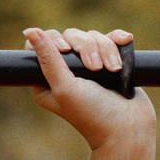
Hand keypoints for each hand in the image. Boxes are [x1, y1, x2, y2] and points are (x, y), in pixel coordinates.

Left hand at [26, 26, 154, 159]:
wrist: (129, 129)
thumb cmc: (92, 114)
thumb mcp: (64, 87)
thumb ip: (48, 59)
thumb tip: (30, 30)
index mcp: (47, 80)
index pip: (42, 44)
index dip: (54, 41)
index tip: (65, 51)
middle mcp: (66, 72)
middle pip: (71, 36)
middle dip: (86, 47)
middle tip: (95, 68)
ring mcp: (89, 66)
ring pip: (93, 36)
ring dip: (105, 49)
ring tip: (113, 70)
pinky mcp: (110, 62)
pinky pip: (111, 39)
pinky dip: (117, 41)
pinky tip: (125, 41)